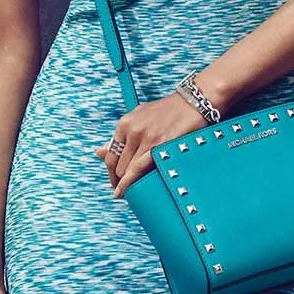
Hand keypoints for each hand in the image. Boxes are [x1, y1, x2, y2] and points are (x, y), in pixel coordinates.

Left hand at [96, 92, 210, 197]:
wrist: (195, 101)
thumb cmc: (169, 111)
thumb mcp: (140, 118)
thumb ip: (121, 137)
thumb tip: (98, 153)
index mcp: (125, 123)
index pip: (110, 156)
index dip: (112, 173)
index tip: (116, 183)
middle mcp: (132, 130)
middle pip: (118, 166)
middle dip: (122, 180)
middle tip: (129, 190)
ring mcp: (146, 137)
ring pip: (127, 170)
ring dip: (129, 183)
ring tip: (134, 192)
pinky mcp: (161, 144)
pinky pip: (139, 169)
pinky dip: (130, 182)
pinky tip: (126, 192)